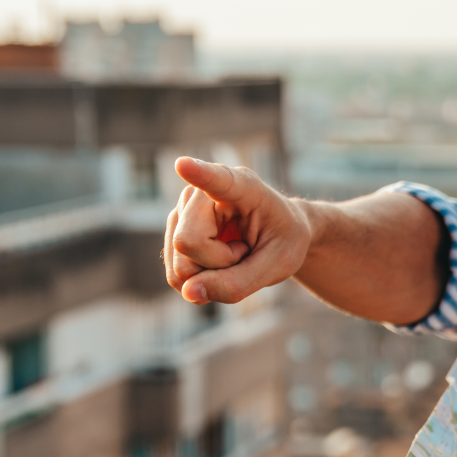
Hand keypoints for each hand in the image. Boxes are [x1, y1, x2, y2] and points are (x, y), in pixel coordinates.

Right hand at [165, 158, 311, 303]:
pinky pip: (176, 275)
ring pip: (180, 265)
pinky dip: (200, 281)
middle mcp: (202, 192)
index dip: (198, 173)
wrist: (278, 235)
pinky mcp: (173, 231)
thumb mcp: (277, 266)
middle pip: (187, 242)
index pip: (216, 179)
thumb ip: (238, 282)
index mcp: (243, 186)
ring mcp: (182, 211)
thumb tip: (189, 292)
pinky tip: (218, 265)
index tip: (183, 164)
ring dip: (210, 275)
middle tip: (245, 252)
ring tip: (234, 254)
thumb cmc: (283, 241)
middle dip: (218, 265)